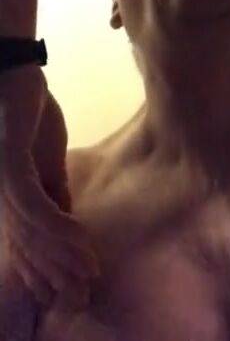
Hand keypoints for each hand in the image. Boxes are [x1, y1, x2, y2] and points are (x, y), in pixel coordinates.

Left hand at [1, 66, 97, 308]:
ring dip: (61, 254)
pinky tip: (80, 240)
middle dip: (54, 270)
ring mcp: (0, 180)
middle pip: (24, 242)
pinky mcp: (8, 164)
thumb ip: (54, 187)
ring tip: (88, 270)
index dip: (44, 267)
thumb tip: (67, 217)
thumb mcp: (46, 155)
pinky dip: (57, 227)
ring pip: (30, 231)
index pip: (23, 238)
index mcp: (6, 191)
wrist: (15, 71)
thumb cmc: (27, 110)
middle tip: (82, 292)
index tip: (68, 288)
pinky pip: (34, 206)